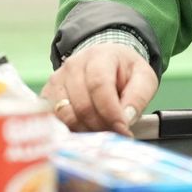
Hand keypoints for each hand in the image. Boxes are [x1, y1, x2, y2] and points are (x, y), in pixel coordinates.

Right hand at [40, 42, 157, 136]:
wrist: (104, 62)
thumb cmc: (124, 72)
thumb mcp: (143, 78)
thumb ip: (138, 97)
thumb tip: (126, 119)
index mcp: (100, 56)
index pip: (100, 86)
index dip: (111, 113)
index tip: (124, 131)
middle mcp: (73, 65)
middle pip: (83, 105)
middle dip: (101, 127)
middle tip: (116, 136)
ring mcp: (57, 79)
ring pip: (67, 115)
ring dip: (86, 131)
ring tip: (102, 133)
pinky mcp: (48, 94)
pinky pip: (55, 119)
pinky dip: (71, 131)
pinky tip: (86, 132)